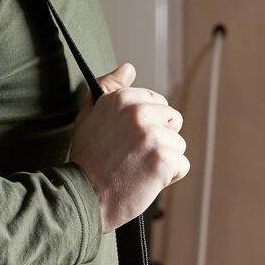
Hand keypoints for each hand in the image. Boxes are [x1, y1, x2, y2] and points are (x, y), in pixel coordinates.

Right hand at [70, 61, 190, 232]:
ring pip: (178, 145)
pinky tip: (146, 181)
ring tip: (137, 170)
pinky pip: (182, 166)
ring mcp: (153, 136)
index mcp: (122, 98)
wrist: (82, 196)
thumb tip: (129, 68)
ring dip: (163, 160)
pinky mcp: (164, 159)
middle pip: (173, 121)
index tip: (128, 140)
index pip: (157, 102)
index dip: (146, 125)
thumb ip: (108, 88)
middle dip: (159, 139)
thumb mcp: (88, 116)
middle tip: (133, 156)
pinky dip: (168, 178)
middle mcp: (139, 112)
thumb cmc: (86, 159)